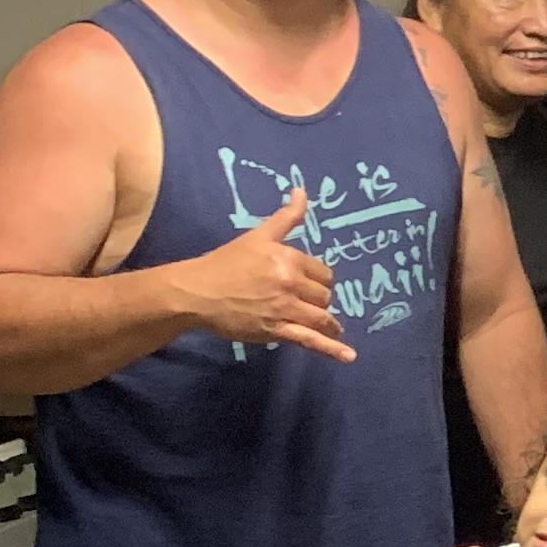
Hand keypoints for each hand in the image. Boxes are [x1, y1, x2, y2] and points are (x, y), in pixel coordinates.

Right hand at [173, 191, 348, 359]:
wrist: (197, 291)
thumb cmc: (226, 262)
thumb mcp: (258, 235)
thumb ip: (286, 217)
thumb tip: (301, 190)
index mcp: (289, 259)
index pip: (323, 273)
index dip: (317, 279)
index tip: (307, 283)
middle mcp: (291, 283)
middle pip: (324, 296)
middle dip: (318, 299)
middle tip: (306, 302)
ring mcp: (284, 309)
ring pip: (321, 317)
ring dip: (328, 322)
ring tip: (333, 327)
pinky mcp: (276, 330)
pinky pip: (310, 340)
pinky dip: (332, 348)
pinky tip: (348, 356)